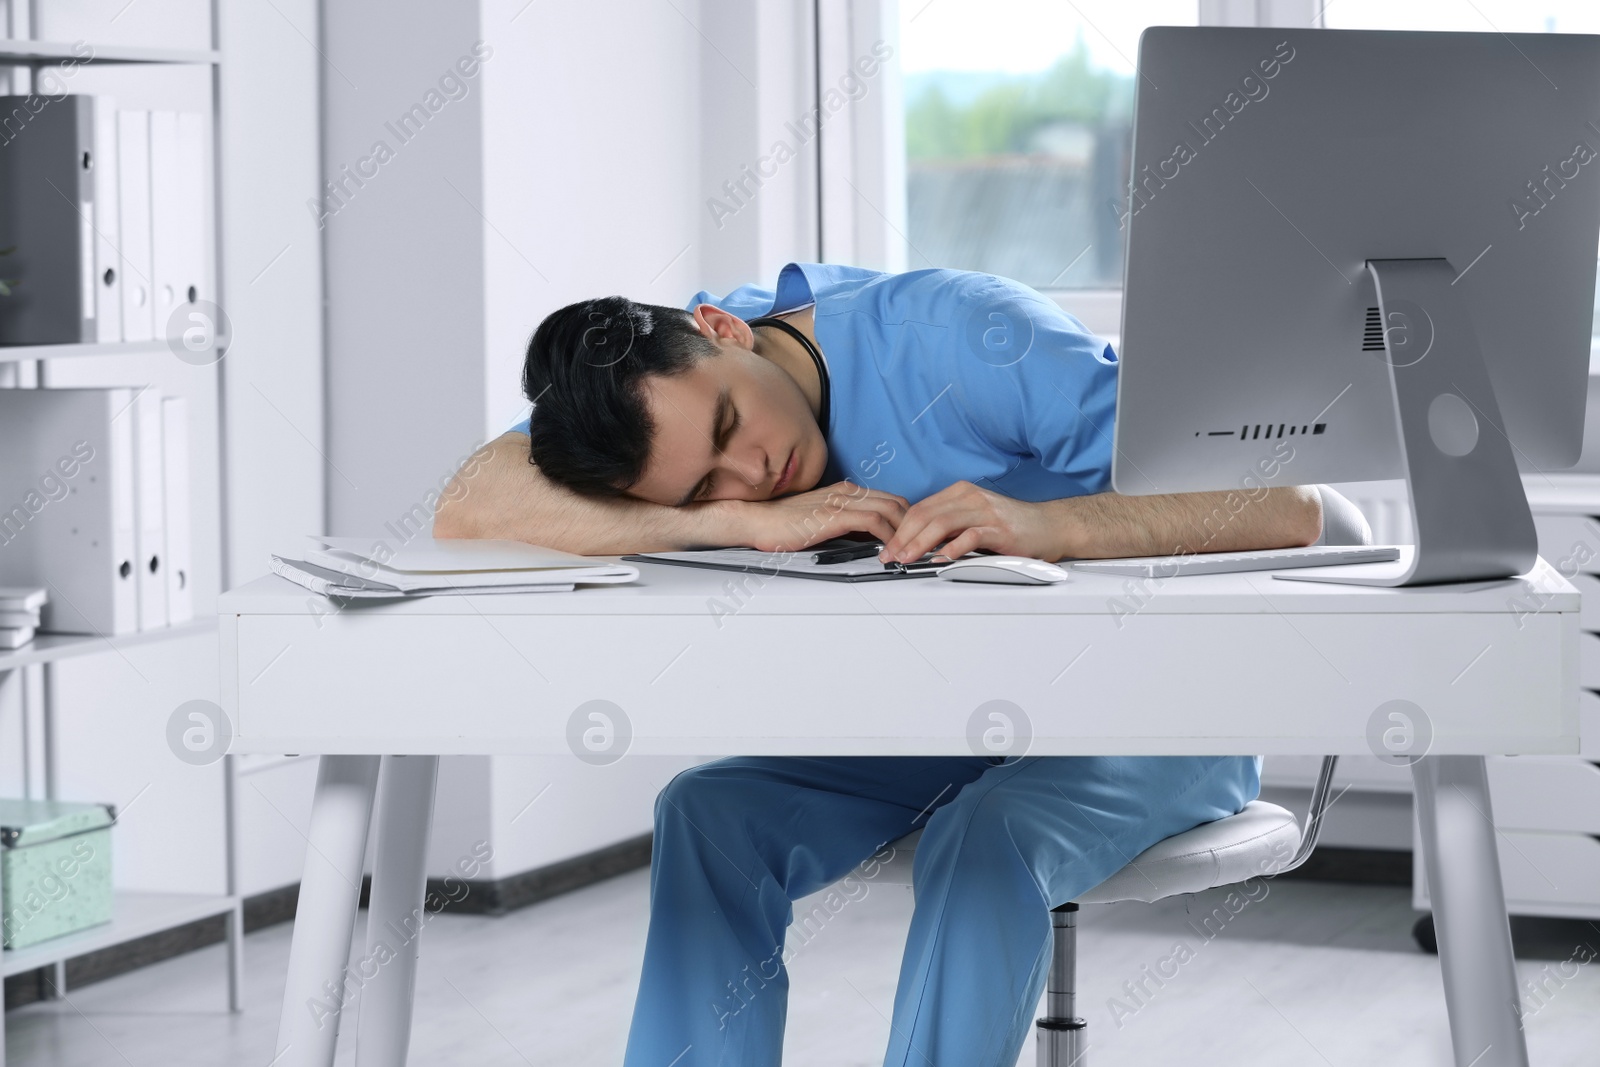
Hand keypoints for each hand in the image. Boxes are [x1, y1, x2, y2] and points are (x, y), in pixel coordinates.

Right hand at [714, 481, 909, 552]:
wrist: (758, 522)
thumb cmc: (783, 524)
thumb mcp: (822, 520)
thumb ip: (845, 524)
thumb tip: (866, 539)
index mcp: (845, 491)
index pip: (889, 499)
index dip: (906, 518)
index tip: (914, 536)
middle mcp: (847, 492)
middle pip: (897, 502)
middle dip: (913, 524)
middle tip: (919, 545)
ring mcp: (841, 502)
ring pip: (891, 509)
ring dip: (905, 532)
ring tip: (910, 551)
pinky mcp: (835, 515)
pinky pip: (874, 521)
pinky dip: (888, 536)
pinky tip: (890, 551)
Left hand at [879, 482, 1063, 562]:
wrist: (1051, 526)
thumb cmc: (1013, 525)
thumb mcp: (975, 517)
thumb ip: (950, 525)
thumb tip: (918, 542)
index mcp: (960, 492)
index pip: (920, 508)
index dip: (899, 529)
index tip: (888, 547)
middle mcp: (970, 497)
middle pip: (925, 515)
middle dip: (903, 537)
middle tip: (890, 556)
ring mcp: (985, 511)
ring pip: (942, 523)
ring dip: (919, 543)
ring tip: (907, 558)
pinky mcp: (999, 529)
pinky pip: (970, 536)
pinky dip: (952, 549)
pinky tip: (940, 560)